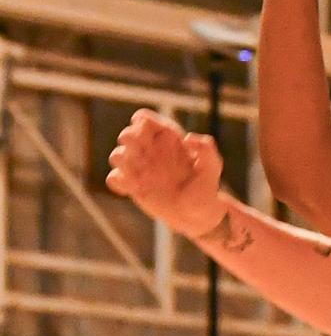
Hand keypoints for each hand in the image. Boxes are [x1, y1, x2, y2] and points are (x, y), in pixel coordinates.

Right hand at [107, 111, 226, 236]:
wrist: (197, 215)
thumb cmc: (206, 188)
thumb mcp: (212, 168)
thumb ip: (206, 150)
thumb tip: (189, 138)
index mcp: (167, 141)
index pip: (145, 120)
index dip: (142, 122)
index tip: (149, 135)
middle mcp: (151, 152)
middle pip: (127, 135)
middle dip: (129, 140)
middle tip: (142, 155)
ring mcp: (140, 168)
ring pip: (117, 155)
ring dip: (123, 162)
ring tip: (141, 176)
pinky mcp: (133, 185)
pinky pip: (114, 178)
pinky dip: (118, 182)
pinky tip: (136, 189)